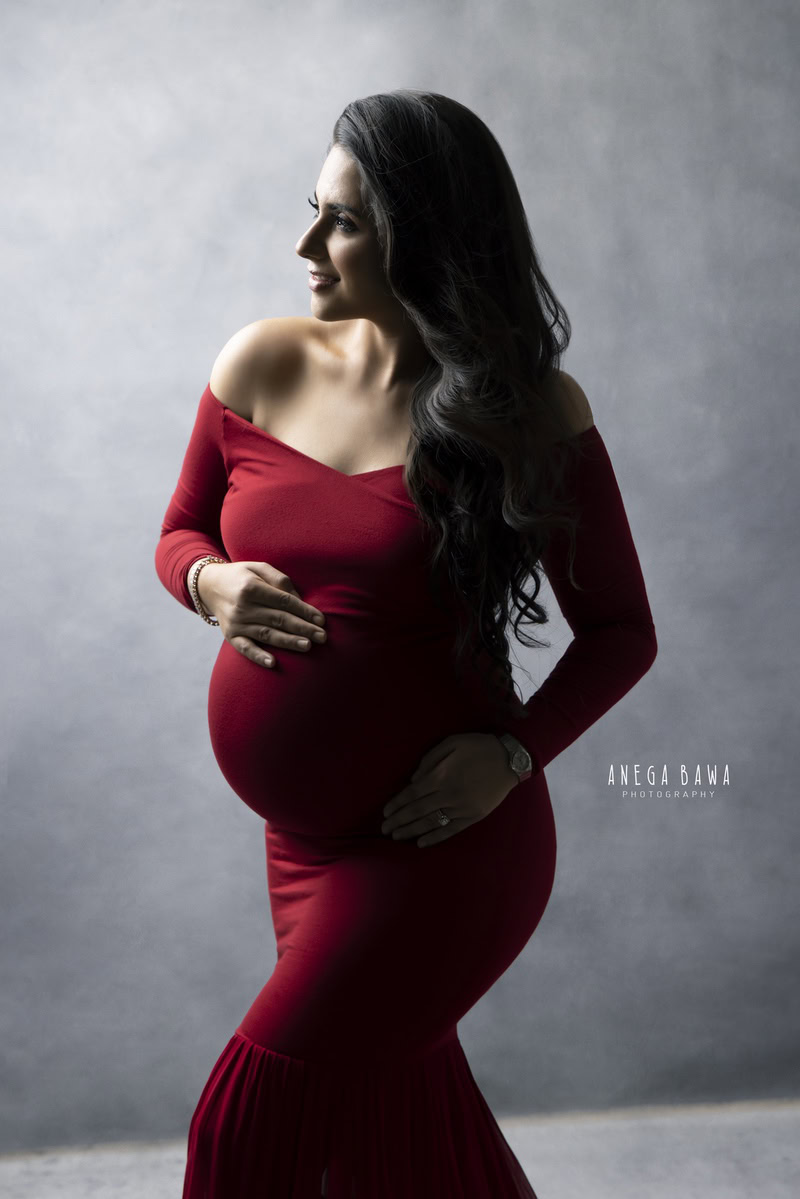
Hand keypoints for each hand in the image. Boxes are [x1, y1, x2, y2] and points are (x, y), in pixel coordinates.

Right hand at [196, 560, 326, 668]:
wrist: (210, 586)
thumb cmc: (242, 576)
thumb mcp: (259, 567)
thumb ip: (280, 580)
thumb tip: (300, 599)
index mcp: (251, 587)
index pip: (284, 601)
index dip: (304, 611)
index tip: (321, 620)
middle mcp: (242, 607)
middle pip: (279, 619)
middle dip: (303, 628)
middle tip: (322, 637)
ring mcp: (235, 623)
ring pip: (267, 634)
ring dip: (288, 641)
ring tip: (308, 646)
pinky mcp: (230, 636)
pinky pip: (245, 648)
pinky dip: (258, 656)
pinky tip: (272, 663)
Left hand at [381, 733, 518, 847]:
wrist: (510, 759)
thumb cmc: (478, 747)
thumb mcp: (452, 743)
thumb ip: (430, 760)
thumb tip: (413, 780)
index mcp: (441, 776)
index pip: (412, 794)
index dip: (397, 804)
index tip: (385, 812)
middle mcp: (449, 795)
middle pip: (418, 811)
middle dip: (399, 821)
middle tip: (384, 829)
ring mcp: (462, 808)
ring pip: (431, 823)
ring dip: (411, 831)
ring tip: (397, 836)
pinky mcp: (473, 816)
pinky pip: (450, 830)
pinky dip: (435, 837)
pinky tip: (421, 843)